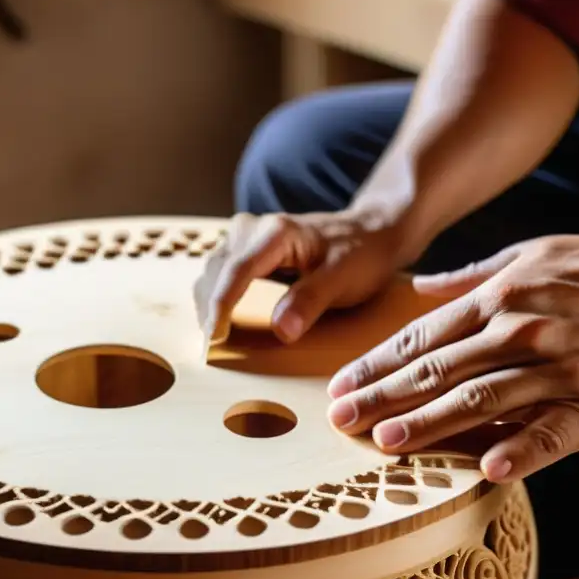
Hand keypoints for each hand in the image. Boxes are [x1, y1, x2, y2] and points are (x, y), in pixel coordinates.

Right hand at [194, 210, 407, 343]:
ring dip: (208, 304)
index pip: (236, 270)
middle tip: (212, 350)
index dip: (221, 306)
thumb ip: (311, 301)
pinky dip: (216, 296)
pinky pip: (219, 272)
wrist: (369, 232)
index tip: (214, 340)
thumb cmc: (360, 254)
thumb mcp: (344, 278)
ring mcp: (246, 235)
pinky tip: (221, 321)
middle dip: (210, 310)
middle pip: (216, 271)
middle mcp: (252, 228)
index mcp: (276, 233)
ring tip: (214, 340)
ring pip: (212, 271)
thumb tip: (281, 330)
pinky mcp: (245, 247)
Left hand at [325, 232, 578, 482]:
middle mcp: (520, 332)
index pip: (422, 337)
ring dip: (429, 425)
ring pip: (481, 402)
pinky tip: (485, 470)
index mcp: (499, 298)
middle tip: (339, 420)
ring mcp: (560, 371)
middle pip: (438, 371)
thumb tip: (418, 287)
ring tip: (384, 443)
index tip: (341, 386)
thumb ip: (469, 277)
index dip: (376, 365)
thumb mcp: (529, 254)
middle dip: (383, 397)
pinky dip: (520, 451)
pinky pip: (553, 433)